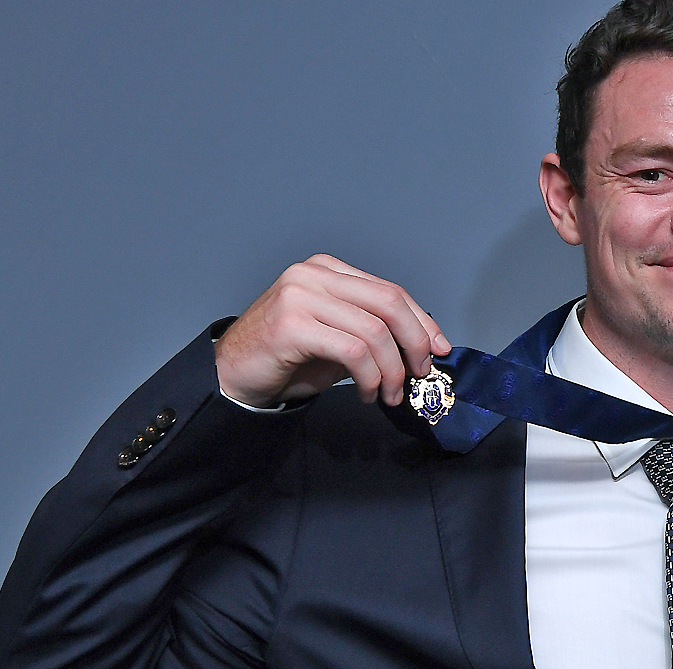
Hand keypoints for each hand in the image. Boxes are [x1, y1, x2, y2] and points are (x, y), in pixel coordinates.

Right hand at [215, 254, 450, 407]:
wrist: (233, 377)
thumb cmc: (287, 359)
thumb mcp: (339, 338)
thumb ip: (374, 332)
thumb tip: (423, 345)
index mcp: (328, 270)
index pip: (390, 291)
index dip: (421, 321)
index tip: (439, 348)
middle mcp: (314, 274)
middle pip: (388, 303)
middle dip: (414, 342)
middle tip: (420, 374)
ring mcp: (300, 295)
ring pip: (374, 331)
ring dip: (391, 370)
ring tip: (389, 394)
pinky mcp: (292, 324)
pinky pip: (353, 351)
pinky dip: (370, 377)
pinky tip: (367, 393)